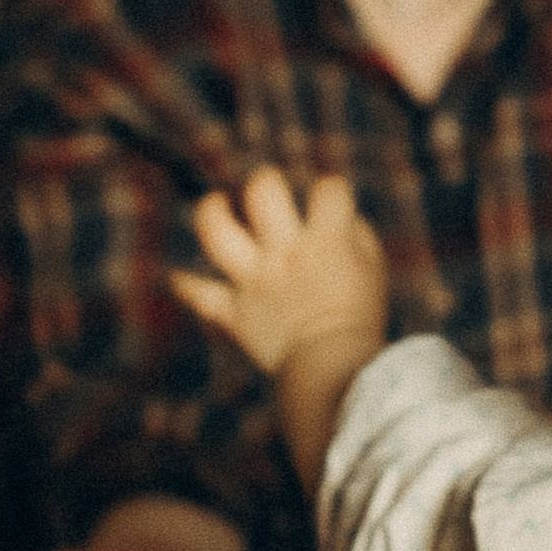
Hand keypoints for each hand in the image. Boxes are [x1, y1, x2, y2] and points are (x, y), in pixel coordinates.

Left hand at [172, 168, 387, 382]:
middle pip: (263, 194)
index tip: (332, 200)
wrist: (333, 368)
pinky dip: (188, 287)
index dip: (332, 189)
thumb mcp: (374, 270)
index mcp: (326, 241)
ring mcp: (255, 281)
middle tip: (268, 189)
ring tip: (216, 204)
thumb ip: (357, 236)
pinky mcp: (237, 312)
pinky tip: (177, 278)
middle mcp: (285, 253)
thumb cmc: (361, 319)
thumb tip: (341, 219)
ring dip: (212, 212)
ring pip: (218, 233)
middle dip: (265, 182)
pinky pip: (203, 297)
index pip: (328, 190)